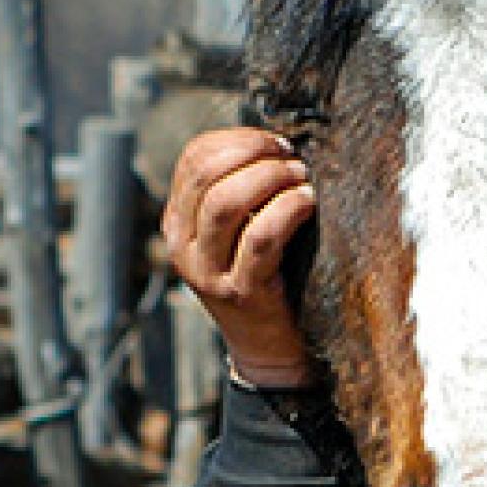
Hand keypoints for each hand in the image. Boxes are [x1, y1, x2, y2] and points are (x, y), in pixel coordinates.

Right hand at [162, 127, 317, 388]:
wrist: (271, 348)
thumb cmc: (268, 272)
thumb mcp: (241, 229)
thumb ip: (245, 189)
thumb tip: (280, 139)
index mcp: (178, 221)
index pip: (194, 157)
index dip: (238, 139)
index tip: (277, 142)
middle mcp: (182, 245)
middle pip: (207, 175)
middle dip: (255, 153)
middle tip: (293, 157)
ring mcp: (207, 271)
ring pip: (226, 203)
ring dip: (270, 179)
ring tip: (302, 179)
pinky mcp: (240, 292)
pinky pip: (259, 239)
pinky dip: (287, 210)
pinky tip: (308, 202)